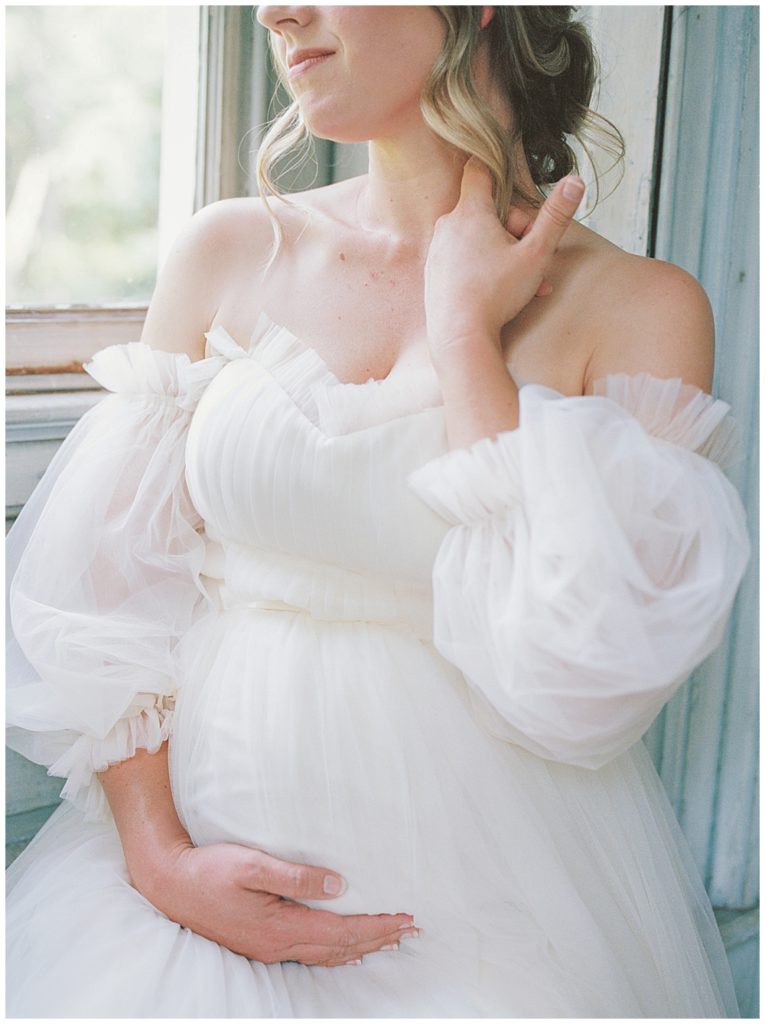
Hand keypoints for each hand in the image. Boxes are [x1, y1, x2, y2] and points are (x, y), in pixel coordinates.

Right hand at [138, 840, 416, 966]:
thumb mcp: (252, 864)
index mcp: (279, 927)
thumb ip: (296, 876)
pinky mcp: (260, 944)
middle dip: (378, 938)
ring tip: (389, 941)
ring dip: (361, 947)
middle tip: (410, 930)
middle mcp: (277, 946)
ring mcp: (268, 949)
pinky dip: (336, 951)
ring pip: (327, 955)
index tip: (405, 919)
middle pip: (340, 948)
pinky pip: (310, 954)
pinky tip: (345, 949)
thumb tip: (339, 885)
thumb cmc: (209, 869)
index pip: (342, 931)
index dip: (376, 927)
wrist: (169, 884)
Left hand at [424, 157, 584, 365]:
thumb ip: (555, 217)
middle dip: (514, 230)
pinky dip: (484, 271)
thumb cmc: (496, 295)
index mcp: (470, 213)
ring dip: (503, 255)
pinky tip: (502, 292)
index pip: (479, 170)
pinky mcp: (434, 275)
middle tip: (532, 255)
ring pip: (476, 241)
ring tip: (525, 283)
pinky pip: (463, 262)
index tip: (513, 182)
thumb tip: (575, 182)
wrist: (459, 338)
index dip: (499, 172)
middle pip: (485, 212)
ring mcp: (437, 252)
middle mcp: (447, 227)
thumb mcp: (536, 254)